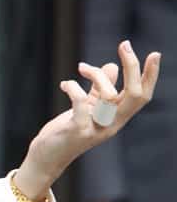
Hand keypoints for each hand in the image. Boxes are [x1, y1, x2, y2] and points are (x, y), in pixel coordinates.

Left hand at [15, 40, 160, 197]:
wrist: (47, 157)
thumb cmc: (67, 132)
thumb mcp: (87, 108)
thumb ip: (99, 90)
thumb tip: (112, 66)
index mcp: (117, 117)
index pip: (142, 96)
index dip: (151, 76)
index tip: (155, 54)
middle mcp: (112, 124)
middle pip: (135, 95)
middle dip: (133, 67)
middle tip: (125, 44)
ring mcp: (96, 129)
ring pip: (109, 96)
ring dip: (96, 75)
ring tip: (81, 68)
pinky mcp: (78, 131)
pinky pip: (81, 105)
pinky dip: (74, 88)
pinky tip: (65, 84)